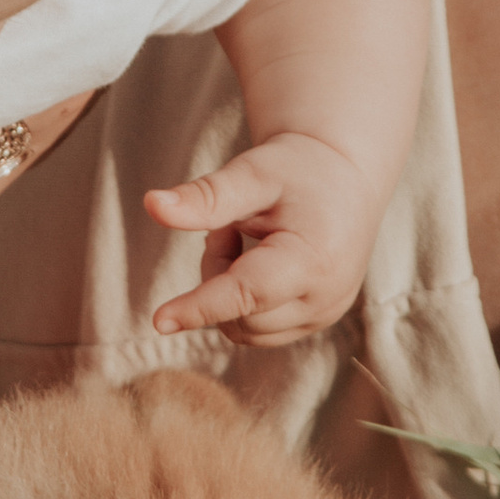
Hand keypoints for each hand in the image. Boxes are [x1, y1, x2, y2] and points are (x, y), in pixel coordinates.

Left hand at [144, 132, 380, 342]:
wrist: (347, 175)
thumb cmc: (299, 168)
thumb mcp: (251, 173)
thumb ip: (205, 197)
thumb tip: (152, 205)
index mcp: (313, 260)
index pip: (246, 295)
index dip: (200, 307)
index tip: (159, 320)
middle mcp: (325, 298)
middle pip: (240, 315)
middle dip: (216, 274)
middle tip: (227, 226)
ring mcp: (325, 314)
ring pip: (247, 330)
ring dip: (228, 291)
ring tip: (246, 238)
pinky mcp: (318, 319)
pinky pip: (262, 329)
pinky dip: (244, 301)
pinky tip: (257, 260)